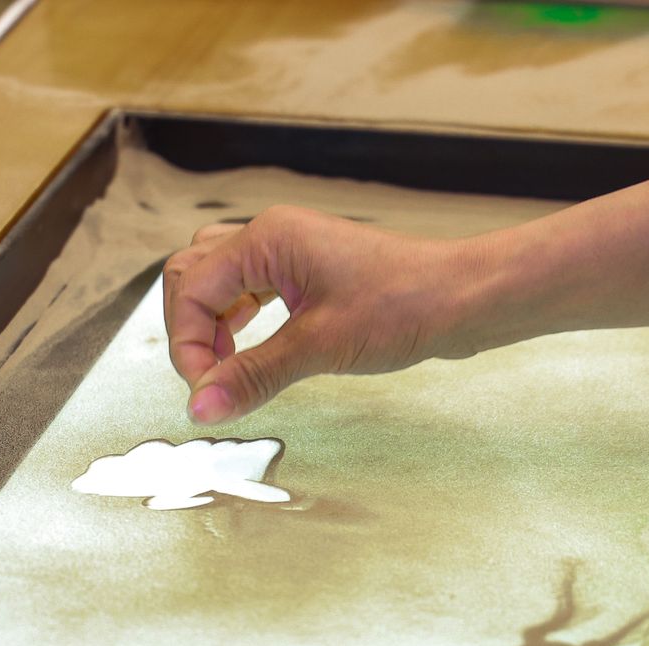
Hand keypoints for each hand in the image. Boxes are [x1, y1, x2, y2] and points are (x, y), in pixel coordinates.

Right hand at [163, 205, 488, 423]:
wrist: (462, 299)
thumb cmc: (403, 306)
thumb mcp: (319, 347)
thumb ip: (253, 375)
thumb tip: (201, 407)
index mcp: (267, 239)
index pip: (191, 288)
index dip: (187, 344)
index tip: (205, 392)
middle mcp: (272, 235)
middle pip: (193, 275)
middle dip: (191, 329)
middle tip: (213, 380)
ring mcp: (290, 250)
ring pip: (219, 280)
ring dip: (212, 324)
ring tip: (229, 367)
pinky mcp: (307, 270)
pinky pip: (250, 288)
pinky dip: (239, 320)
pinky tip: (253, 349)